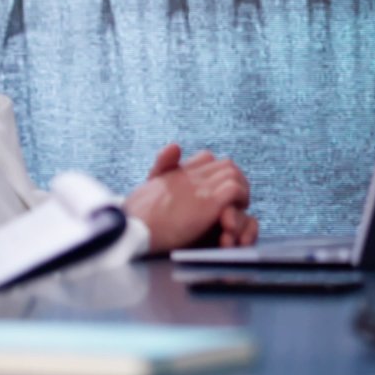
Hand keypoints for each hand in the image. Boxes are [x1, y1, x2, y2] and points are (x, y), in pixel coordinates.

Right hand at [125, 143, 250, 250]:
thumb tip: (174, 145)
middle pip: (225, 164)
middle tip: (236, 200)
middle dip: (234, 180)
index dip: (216, 171)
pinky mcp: (208, 202)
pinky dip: (240, 198)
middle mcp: (190, 175)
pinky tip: (233, 213)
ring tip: (238, 206)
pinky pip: (234, 189)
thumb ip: (162, 166)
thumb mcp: (148, 187)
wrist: (133, 230)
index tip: (219, 188)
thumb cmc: (136, 216)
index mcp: (177, 172)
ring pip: (233, 173)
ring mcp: (200, 187)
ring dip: (241, 189)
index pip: (206, 158)